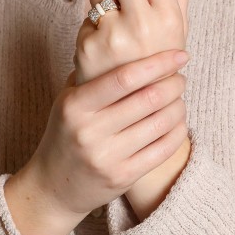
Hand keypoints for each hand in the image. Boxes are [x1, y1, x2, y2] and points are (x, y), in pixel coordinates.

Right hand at [4, 49, 188, 234]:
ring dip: (179, 106)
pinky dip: (178, 132)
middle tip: (180, 78)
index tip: (179, 55)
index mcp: (75, 105)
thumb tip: (127, 48)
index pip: (124, 78)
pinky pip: (163, 150)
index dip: (157, 63)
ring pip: (160, 123)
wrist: (54, 186)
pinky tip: (178, 122)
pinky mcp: (123, 177)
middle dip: (174, 83)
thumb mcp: (67, 101)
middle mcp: (89, 131)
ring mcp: (107, 157)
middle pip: (148, 98)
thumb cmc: (65, 135)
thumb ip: (91, 76)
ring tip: (179, 99)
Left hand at [74, 0, 188, 84]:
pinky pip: (86, 16)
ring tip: (117, 28)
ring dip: (105, 3)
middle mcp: (141, 25)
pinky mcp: (87, 47)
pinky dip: (94, 27)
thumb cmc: (157, 60)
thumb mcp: (179, 26)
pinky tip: (105, 47)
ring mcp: (111, 36)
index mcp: (169, 17)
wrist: (134, 106)